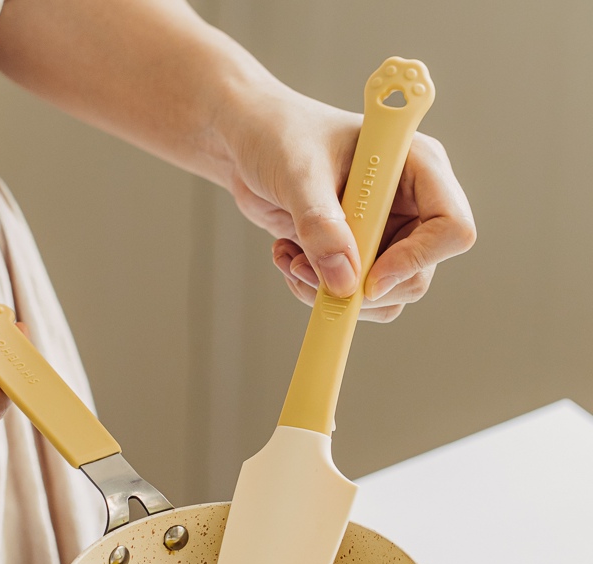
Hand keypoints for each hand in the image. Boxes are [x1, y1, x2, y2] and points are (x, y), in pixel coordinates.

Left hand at [221, 91, 475, 320]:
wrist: (245, 142)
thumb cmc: (278, 134)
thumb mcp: (298, 174)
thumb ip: (321, 225)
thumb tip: (344, 281)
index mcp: (416, 167)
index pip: (451, 228)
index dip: (416, 261)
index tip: (367, 279)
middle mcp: (407, 203)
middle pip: (417, 274)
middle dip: (361, 286)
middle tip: (310, 271)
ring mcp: (382, 230)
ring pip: (382, 294)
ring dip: (332, 291)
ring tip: (292, 261)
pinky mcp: (354, 250)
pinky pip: (350, 293)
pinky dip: (315, 289)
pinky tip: (288, 257)